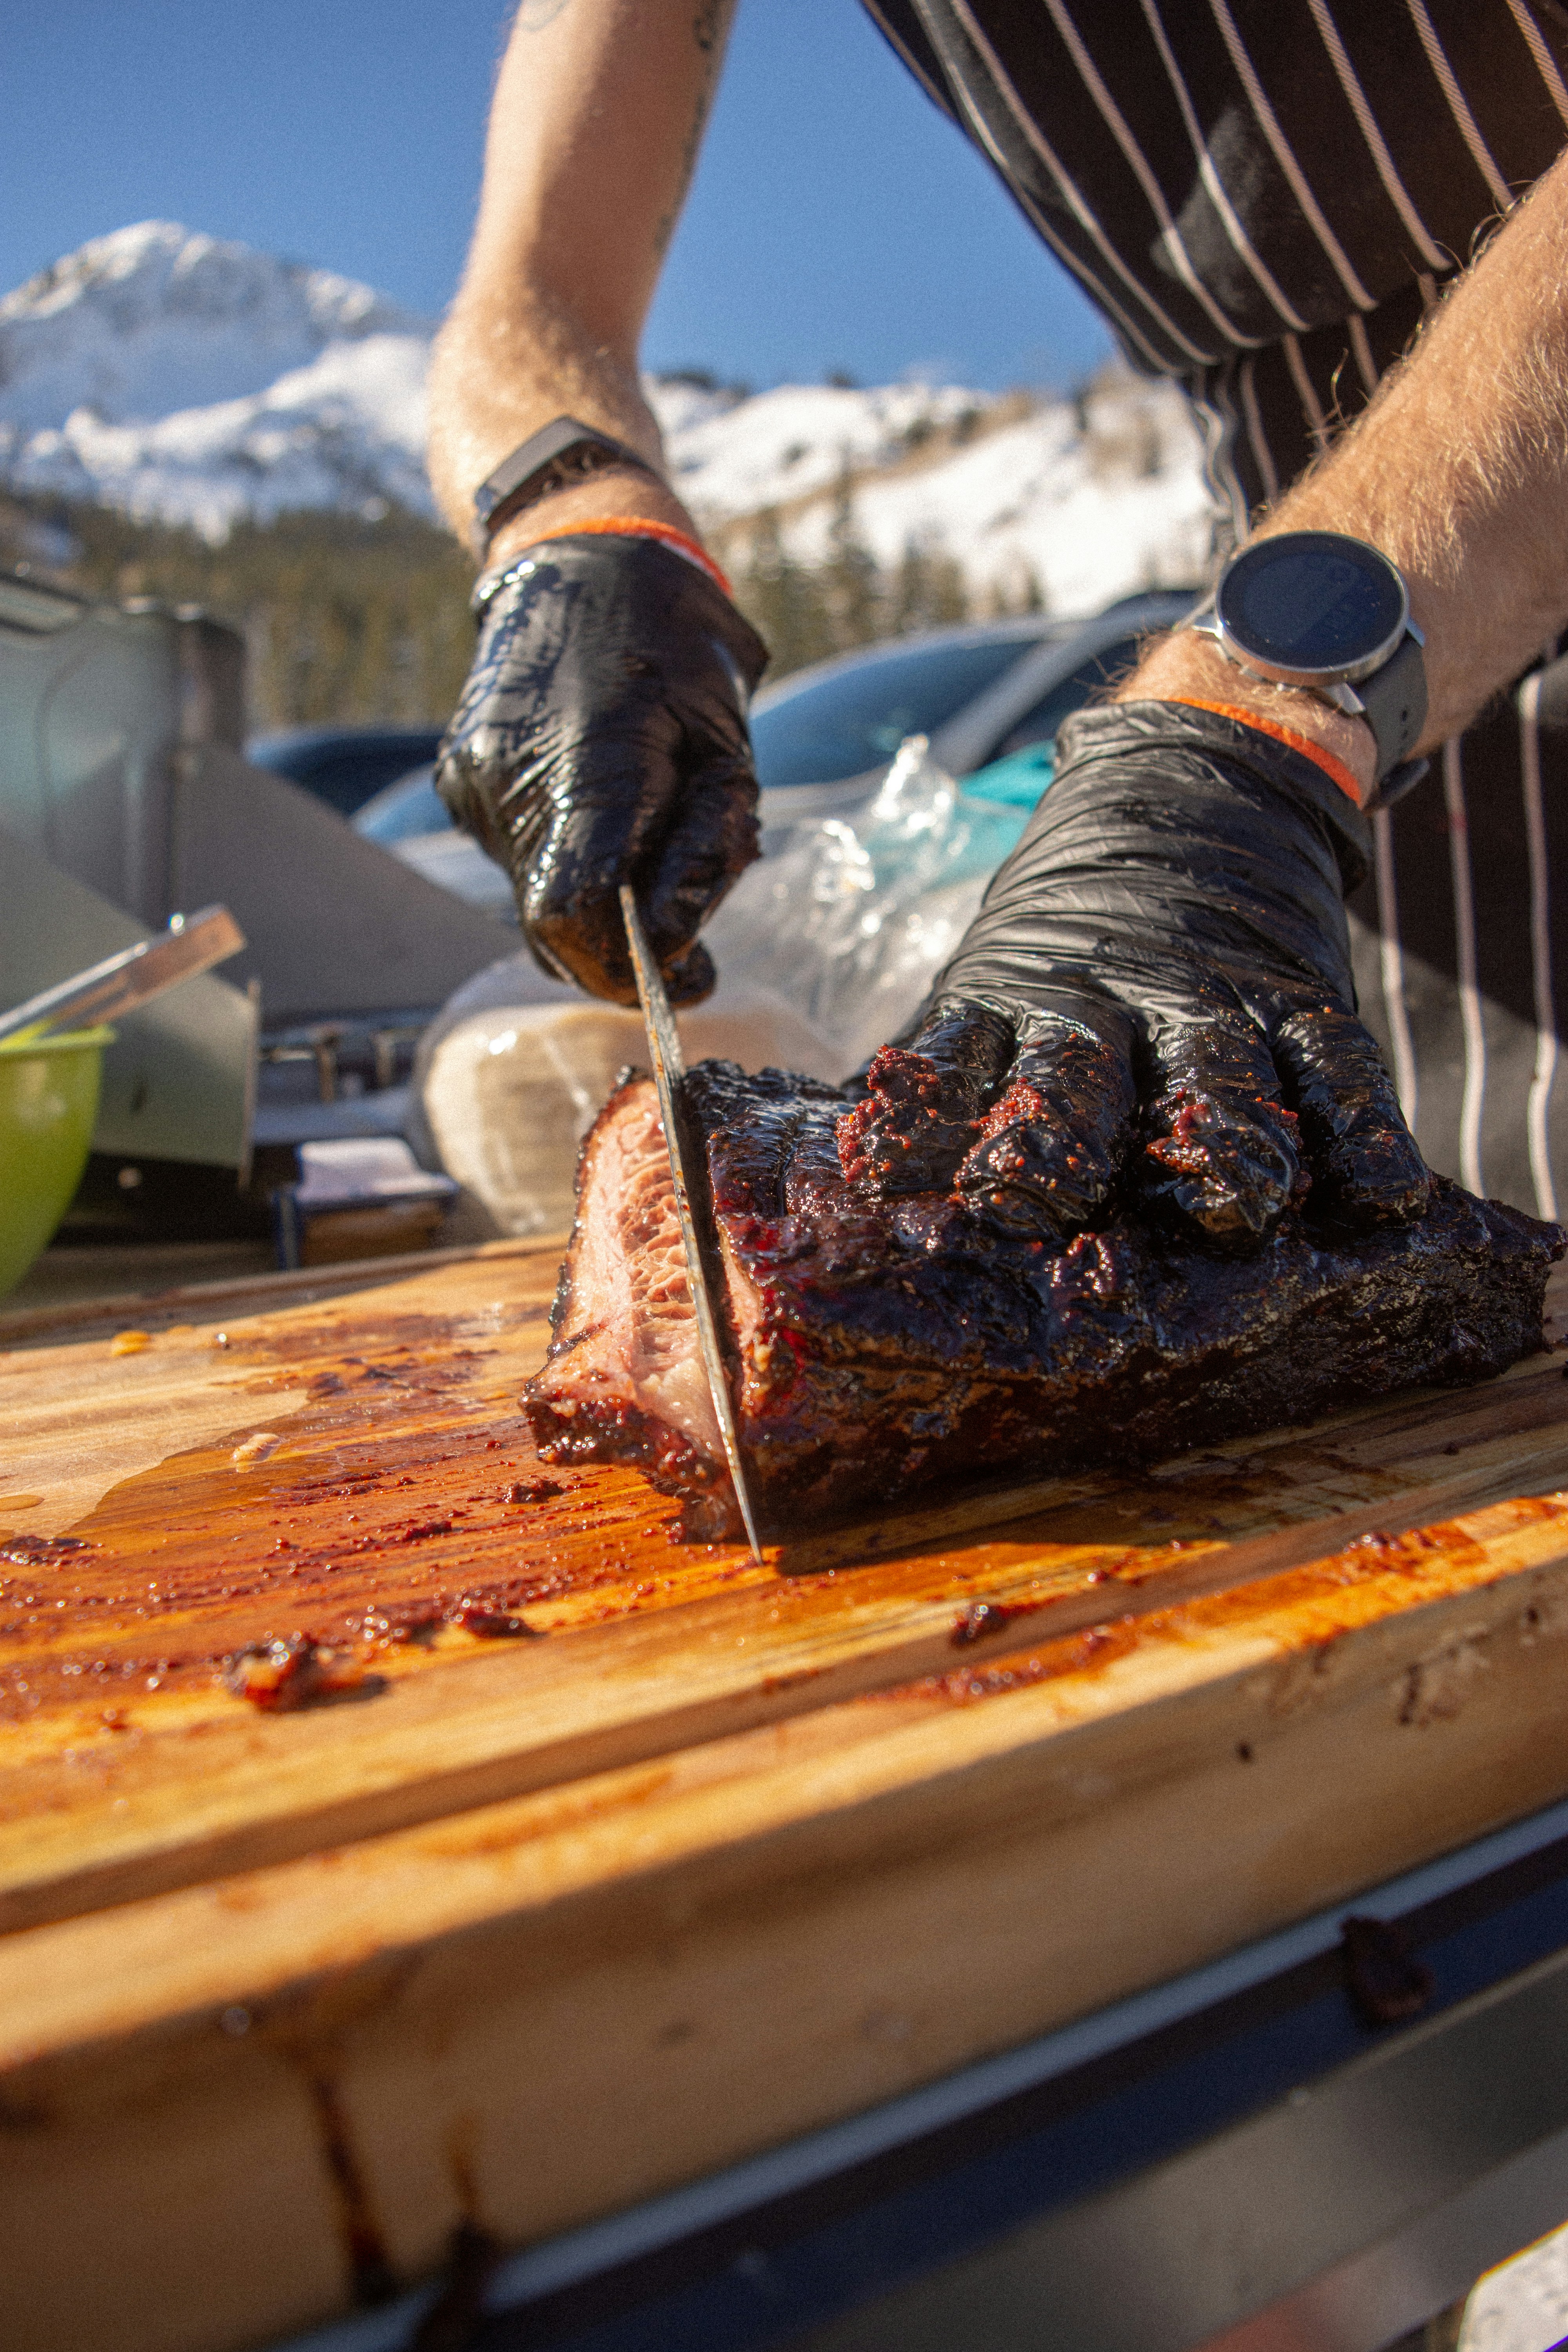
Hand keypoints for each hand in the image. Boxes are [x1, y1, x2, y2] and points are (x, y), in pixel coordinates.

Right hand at [435, 533, 767, 1004]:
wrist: (582, 552)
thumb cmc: (677, 644)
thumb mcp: (726, 746)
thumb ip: (703, 852)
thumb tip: (676, 950)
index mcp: (586, 763)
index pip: (573, 915)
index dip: (623, 970)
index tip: (685, 980)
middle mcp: (510, 779)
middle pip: (550, 925)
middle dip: (619, 950)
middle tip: (689, 945)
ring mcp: (473, 780)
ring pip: (533, 896)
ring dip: (594, 900)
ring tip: (648, 836)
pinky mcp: (459, 778)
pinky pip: (518, 855)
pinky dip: (565, 858)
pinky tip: (601, 803)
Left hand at [838, 702, 1430, 1250]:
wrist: (1195, 779)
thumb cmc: (1071, 928)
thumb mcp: (991, 972)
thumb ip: (942, 1065)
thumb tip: (841, 1168)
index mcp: (1013, 1001)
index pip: (955, 1061)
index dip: (920, 1118)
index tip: (881, 1174)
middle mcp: (1108, 1004)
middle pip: (1075, 1079)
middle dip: (1052, 1140)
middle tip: (1031, 1195)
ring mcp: (1212, 997)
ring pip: (1211, 1075)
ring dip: (1221, 1141)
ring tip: (1237, 1201)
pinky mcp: (1300, 995)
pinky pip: (1335, 1065)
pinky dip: (1361, 1126)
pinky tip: (1380, 1192)